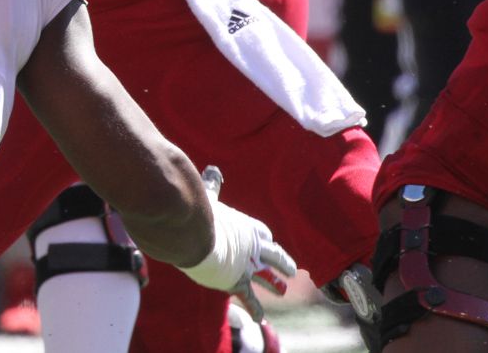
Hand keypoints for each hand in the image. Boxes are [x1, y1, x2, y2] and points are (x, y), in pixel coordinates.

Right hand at [180, 166, 296, 320]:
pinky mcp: (236, 280)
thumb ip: (212, 186)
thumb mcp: (209, 197)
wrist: (195, 233)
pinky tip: (260, 318)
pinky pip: (248, 296)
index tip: (268, 241)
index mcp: (246, 225)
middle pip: (272, 254)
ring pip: (267, 275)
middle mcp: (251, 246)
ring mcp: (246, 265)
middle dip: (282, 261)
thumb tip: (213, 169)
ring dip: (275, 283)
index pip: (262, 233)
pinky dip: (254, 307)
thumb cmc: (199, 212)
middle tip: (291, 270)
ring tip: (283, 289)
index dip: (265, 238)